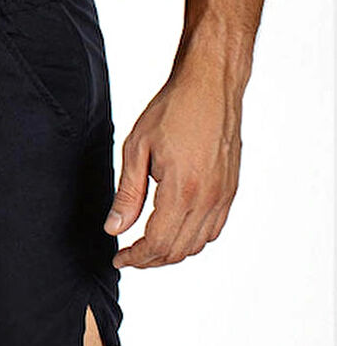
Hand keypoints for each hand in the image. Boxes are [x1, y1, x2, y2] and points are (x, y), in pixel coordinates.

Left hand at [103, 72, 241, 267]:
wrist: (211, 86)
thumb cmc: (173, 109)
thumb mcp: (136, 148)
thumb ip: (127, 193)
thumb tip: (115, 228)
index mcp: (183, 190)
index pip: (158, 243)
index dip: (136, 258)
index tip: (119, 258)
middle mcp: (208, 198)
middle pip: (178, 250)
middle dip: (151, 260)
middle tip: (129, 255)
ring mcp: (224, 195)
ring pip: (198, 244)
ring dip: (172, 251)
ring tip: (147, 245)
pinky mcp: (230, 189)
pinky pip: (214, 228)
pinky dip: (193, 238)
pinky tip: (175, 229)